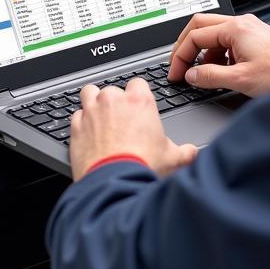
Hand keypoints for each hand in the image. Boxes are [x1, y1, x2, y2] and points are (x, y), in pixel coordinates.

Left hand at [70, 78, 197, 181]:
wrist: (114, 186)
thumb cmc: (142, 168)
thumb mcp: (172, 159)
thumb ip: (186, 152)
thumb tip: (194, 153)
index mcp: (139, 101)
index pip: (138, 83)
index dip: (138, 95)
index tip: (139, 107)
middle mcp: (113, 101)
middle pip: (112, 89)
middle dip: (115, 101)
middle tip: (121, 120)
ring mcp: (92, 112)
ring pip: (89, 93)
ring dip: (93, 102)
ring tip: (100, 118)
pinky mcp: (76, 127)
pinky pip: (75, 116)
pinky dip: (80, 123)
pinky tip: (87, 134)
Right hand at [168, 13, 269, 97]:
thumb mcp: (240, 80)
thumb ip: (211, 76)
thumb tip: (191, 75)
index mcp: (236, 28)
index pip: (195, 35)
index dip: (180, 55)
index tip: (176, 72)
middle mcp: (242, 23)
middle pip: (201, 26)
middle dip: (187, 46)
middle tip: (179, 65)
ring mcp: (249, 28)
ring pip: (214, 33)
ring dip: (204, 52)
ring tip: (202, 74)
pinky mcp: (255, 38)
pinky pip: (227, 41)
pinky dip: (218, 55)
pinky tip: (221, 71)